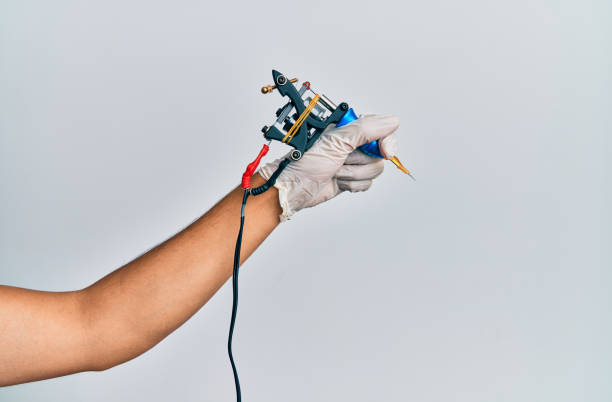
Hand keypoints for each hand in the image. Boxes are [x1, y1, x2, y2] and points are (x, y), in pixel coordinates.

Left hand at [258, 114, 399, 220]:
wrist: (294, 188)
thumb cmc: (304, 162)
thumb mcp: (336, 141)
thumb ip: (366, 128)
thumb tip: (392, 121)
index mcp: (349, 128)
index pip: (381, 130)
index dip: (386, 142)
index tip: (385, 152)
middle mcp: (353, 143)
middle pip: (380, 154)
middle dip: (360, 162)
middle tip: (342, 160)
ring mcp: (352, 161)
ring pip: (374, 170)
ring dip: (354, 174)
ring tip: (335, 171)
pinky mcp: (351, 178)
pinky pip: (368, 183)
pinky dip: (353, 185)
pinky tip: (338, 181)